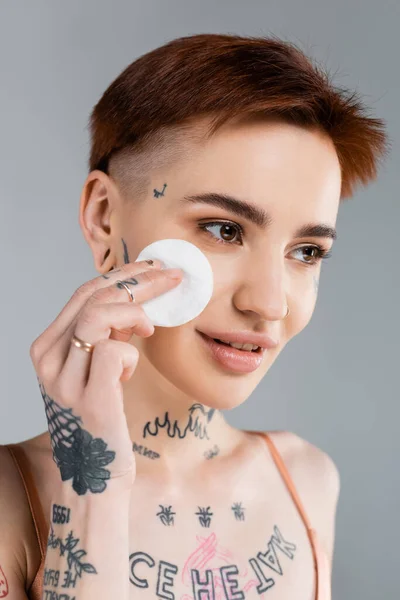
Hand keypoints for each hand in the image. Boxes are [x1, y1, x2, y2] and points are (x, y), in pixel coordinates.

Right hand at [29, 260, 182, 494]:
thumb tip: (134, 300)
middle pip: (94, 297)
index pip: (84, 293)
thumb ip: (105, 335)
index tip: (152, 267)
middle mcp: (49, 360)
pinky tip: (130, 372)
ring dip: (135, 311)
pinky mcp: (91, 399)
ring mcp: (66, 380)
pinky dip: (131, 354)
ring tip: (150, 327)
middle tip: (171, 277)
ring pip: (98, 315)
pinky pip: (113, 352)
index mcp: (47, 348)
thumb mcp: (96, 369)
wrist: (93, 478)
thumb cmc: (100, 419)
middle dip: (139, 280)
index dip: (122, 274)